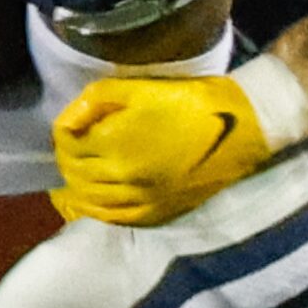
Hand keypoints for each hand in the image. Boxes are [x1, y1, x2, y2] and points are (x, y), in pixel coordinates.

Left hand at [51, 58, 307, 226]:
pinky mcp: (156, 213)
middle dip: (66, 157)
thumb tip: (68, 119)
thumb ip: (97, 99)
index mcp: (116, 144)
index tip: (71, 123)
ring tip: (74, 173)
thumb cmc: (193, 101)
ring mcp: (140, 201)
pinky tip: (88, 202)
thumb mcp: (141, 88)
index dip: (63, 131)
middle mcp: (122, 179)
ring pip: (88, 200)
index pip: (67, 142)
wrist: (243, 128)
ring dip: (74, 185)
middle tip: (71, 145)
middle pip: (74, 172)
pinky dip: (93, 211)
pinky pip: (112, 219)